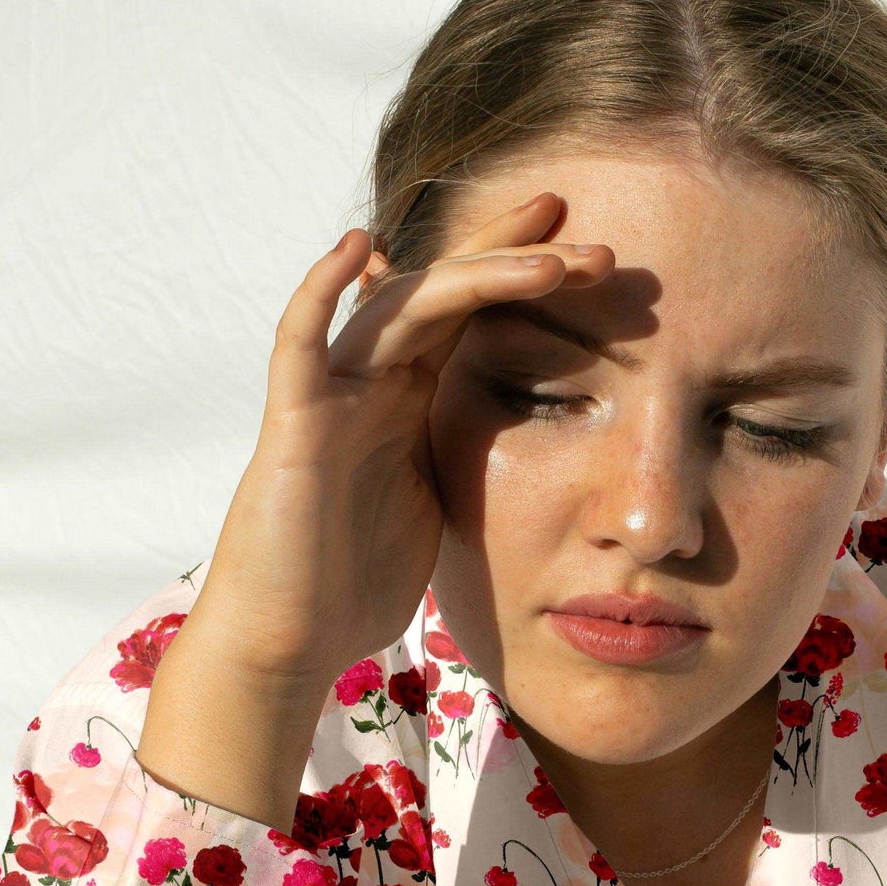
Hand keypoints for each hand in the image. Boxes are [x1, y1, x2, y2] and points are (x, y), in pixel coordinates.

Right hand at [174, 192, 613, 690]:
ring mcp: (332, 397)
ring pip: (401, 307)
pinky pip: (299, 344)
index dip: (525, 274)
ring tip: (547, 260)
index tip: (595, 256)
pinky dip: (318, 292)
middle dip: (518, 259)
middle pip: (447, 293)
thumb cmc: (356, 582)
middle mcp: (373, 382)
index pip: (474, 314)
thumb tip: (535, 441)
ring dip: (473, 275)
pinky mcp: (294, 426)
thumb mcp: (441, 503)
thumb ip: (467, 454)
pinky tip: (354, 247)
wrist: (291, 641)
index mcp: (411, 399)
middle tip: (594, 244)